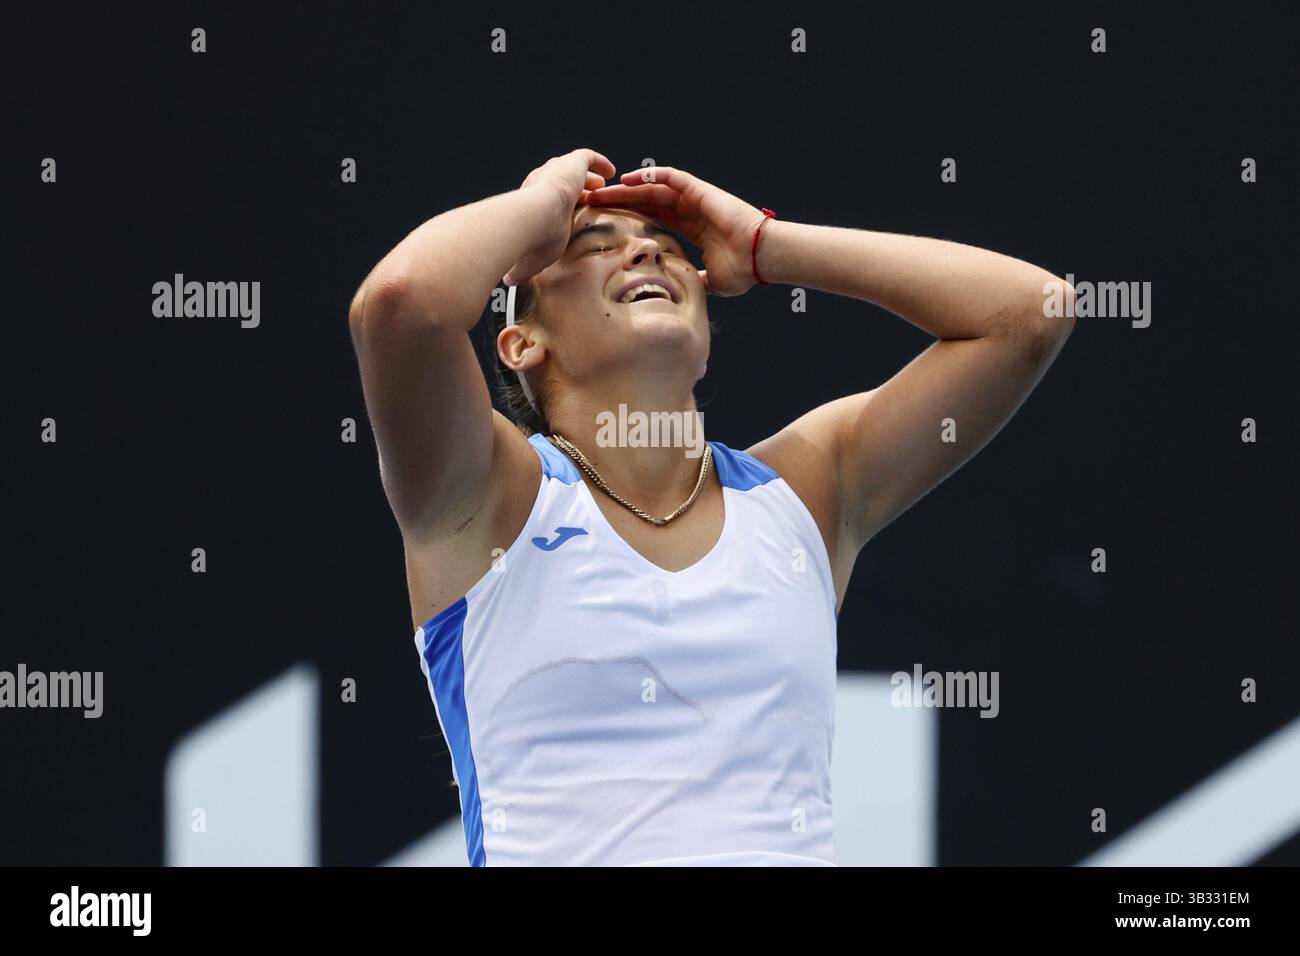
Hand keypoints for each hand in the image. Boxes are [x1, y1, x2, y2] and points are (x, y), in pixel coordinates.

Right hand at [503, 148, 615, 285]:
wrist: (529, 219)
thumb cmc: (531, 241)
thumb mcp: (532, 257)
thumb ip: (524, 267)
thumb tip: (509, 281)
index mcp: (530, 201)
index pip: (547, 199)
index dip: (561, 204)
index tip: (571, 211)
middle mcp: (539, 183)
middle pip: (558, 180)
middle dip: (574, 188)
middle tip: (588, 195)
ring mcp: (554, 171)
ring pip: (572, 168)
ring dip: (586, 176)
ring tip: (600, 183)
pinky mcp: (570, 164)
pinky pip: (587, 157)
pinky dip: (599, 162)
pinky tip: (610, 170)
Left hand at [581, 166, 768, 296]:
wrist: (761, 257)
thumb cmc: (742, 271)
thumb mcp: (710, 282)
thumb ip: (694, 282)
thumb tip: (681, 294)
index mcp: (693, 229)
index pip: (654, 220)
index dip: (631, 220)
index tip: (608, 224)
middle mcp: (691, 211)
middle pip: (647, 202)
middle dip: (621, 202)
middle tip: (594, 204)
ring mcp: (695, 199)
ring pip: (653, 189)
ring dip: (627, 189)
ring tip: (602, 191)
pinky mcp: (700, 190)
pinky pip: (671, 178)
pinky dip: (649, 176)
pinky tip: (626, 179)